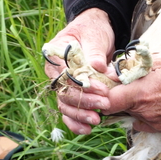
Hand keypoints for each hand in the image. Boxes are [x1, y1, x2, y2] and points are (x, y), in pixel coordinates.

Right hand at [44, 8, 115, 133]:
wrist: (96, 30)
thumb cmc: (93, 31)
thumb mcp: (95, 36)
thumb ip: (94, 52)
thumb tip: (97, 67)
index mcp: (55, 55)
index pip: (65, 74)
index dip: (81, 84)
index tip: (101, 89)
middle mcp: (55, 72)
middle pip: (64, 92)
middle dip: (84, 101)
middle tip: (104, 104)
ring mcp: (63, 84)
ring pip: (65, 104)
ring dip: (81, 114)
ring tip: (97, 120)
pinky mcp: (73, 92)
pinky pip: (69, 110)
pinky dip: (76, 121)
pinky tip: (87, 129)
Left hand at [101, 56, 160, 133]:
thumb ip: (138, 66)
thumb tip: (120, 68)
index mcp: (142, 92)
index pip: (109, 101)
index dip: (106, 94)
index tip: (109, 87)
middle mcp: (146, 111)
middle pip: (121, 107)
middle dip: (123, 95)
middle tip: (134, 83)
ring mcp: (155, 122)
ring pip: (134, 114)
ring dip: (136, 104)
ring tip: (152, 90)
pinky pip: (146, 123)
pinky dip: (146, 114)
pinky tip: (157, 102)